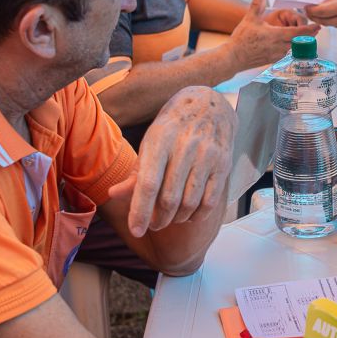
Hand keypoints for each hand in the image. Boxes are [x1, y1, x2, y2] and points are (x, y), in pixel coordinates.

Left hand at [111, 86, 236, 236]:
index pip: (148, 184)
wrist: (208, 106)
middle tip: (153, 225)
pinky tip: (190, 215)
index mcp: (160, 141)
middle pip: (169, 198)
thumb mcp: (151, 142)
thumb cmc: (172, 128)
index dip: (140, 211)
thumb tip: (113, 194)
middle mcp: (185, 147)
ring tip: (170, 219)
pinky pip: (210, 201)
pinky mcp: (223, 164)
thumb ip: (136, 172)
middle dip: (159, 219)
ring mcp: (206, 156)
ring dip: (177, 219)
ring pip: (190, 202)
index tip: (136, 231)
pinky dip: (198, 215)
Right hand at [227, 0, 317, 70]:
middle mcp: (280, 47)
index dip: (309, 29)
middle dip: (308, 35)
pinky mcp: (274, 60)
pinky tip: (289, 44)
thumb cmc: (241, 39)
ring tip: (305, 36)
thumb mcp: (250, 19)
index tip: (318, 26)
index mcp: (276, 35)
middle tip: (315, 29)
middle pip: (299, 41)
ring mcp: (277, 55)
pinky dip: (291, 48)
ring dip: (300, 42)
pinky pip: (287, 53)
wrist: (233, 58)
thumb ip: (257, 3)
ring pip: (294, 48)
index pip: (298, 32)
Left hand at [304, 0, 336, 30]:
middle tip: (310, 11)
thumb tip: (320, 5)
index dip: (311, 10)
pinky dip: (335, 22)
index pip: (320, 12)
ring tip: (321, 13)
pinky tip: (335, 15)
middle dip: (315, 17)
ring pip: (332, 25)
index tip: (306, 7)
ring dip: (325, 20)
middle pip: (324, 22)